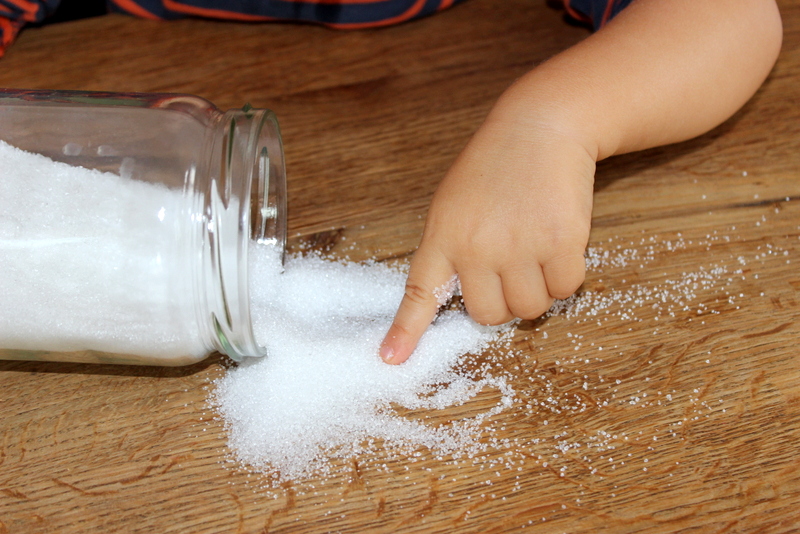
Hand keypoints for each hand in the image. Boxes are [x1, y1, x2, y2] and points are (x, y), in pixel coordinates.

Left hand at [379, 98, 595, 363]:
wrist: (540, 128)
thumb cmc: (495, 168)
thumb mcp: (454, 204)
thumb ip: (453, 251)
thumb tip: (467, 300)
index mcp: (443, 236)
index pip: (420, 292)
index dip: (406, 330)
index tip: (390, 358)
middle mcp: (476, 246)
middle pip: (489, 316)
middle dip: (504, 302)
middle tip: (512, 269)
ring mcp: (518, 246)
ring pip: (530, 308)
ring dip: (538, 290)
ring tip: (536, 249)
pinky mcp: (560, 242)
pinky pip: (566, 288)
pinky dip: (566, 275)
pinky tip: (559, 242)